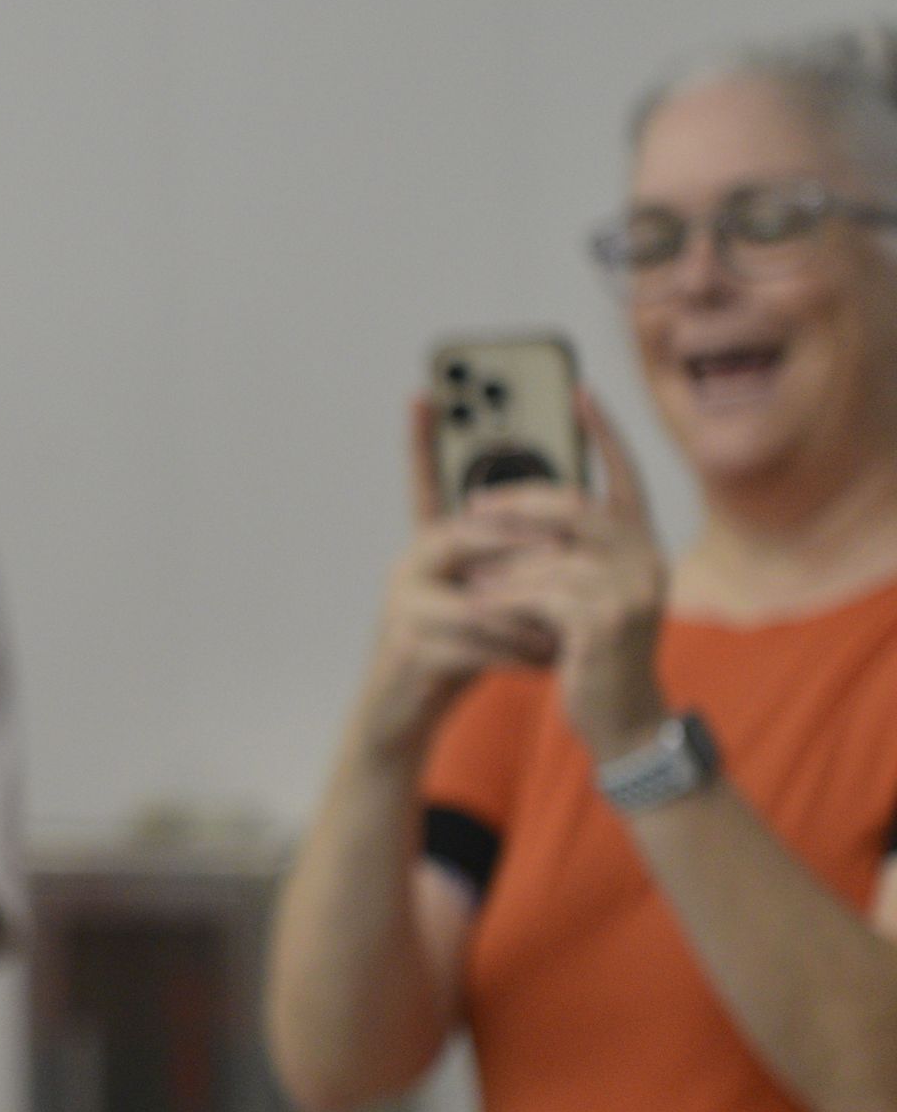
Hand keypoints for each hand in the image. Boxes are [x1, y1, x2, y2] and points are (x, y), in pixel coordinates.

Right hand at [356, 399, 559, 760]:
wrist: (401, 712)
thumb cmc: (453, 651)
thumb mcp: (484, 598)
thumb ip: (507, 564)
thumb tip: (566, 532)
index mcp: (426, 545)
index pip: (421, 482)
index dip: (419, 439)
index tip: (423, 391)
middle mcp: (407, 563)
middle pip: (476, 535)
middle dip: (533, 548)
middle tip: (578, 558)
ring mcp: (402, 601)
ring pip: (489, 593)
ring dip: (537, 617)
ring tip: (568, 635)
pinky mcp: (409, 643)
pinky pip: (483, 638)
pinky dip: (525, 652)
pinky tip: (549, 665)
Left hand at [455, 391, 671, 762]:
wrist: (623, 721)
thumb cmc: (592, 652)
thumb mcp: (588, 593)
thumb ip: (570, 552)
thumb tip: (508, 510)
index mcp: (643, 545)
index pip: (627, 476)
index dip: (604, 433)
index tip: (578, 390)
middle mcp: (647, 560)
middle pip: (574, 508)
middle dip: (517, 505)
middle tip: (472, 507)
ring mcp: (630, 592)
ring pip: (548, 555)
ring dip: (500, 563)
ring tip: (465, 572)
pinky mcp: (604, 625)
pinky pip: (539, 594)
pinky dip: (503, 596)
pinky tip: (478, 603)